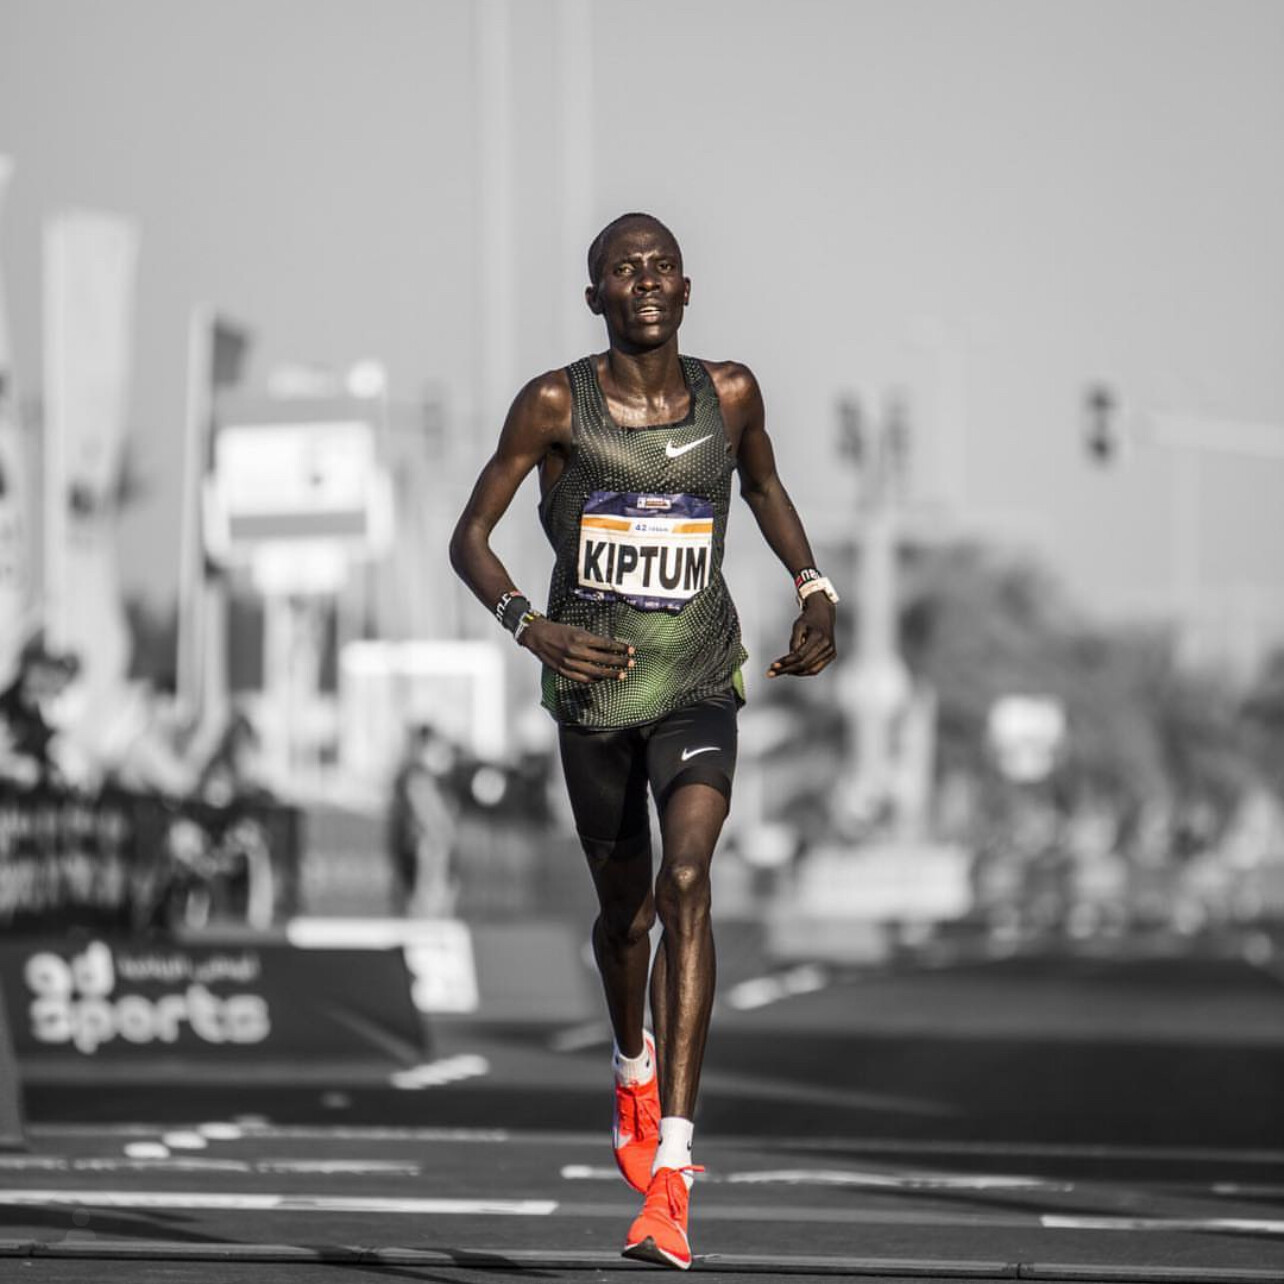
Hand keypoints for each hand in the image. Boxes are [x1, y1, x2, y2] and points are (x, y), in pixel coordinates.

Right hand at [520, 618, 634, 684]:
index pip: (606, 644)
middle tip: (631, 663)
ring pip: (595, 672)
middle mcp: (576, 651)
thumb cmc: (558, 630)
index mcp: (580, 637)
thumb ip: (592, 639)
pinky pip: (583, 679)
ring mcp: (570, 663)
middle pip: (604, 659)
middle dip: (620, 662)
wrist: (538, 636)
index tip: (631, 650)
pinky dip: (594, 679)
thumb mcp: (578, 629)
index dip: (620, 648)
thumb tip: (610, 647)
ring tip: (621, 675)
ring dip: (610, 674)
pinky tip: (602, 679)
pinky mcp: (564, 671)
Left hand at [767, 594, 835, 677]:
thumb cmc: (809, 618)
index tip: (774, 665)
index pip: (800, 655)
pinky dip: (804, 671)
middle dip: (787, 670)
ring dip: (795, 673)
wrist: (823, 613)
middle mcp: (827, 645)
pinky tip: (793, 670)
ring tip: (782, 672)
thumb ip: (794, 642)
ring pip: (811, 670)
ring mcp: (831, 651)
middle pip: (804, 664)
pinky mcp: (831, 655)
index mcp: (818, 636)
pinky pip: (817, 668)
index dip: (786, 662)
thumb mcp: (797, 626)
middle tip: (773, 672)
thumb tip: (789, 659)